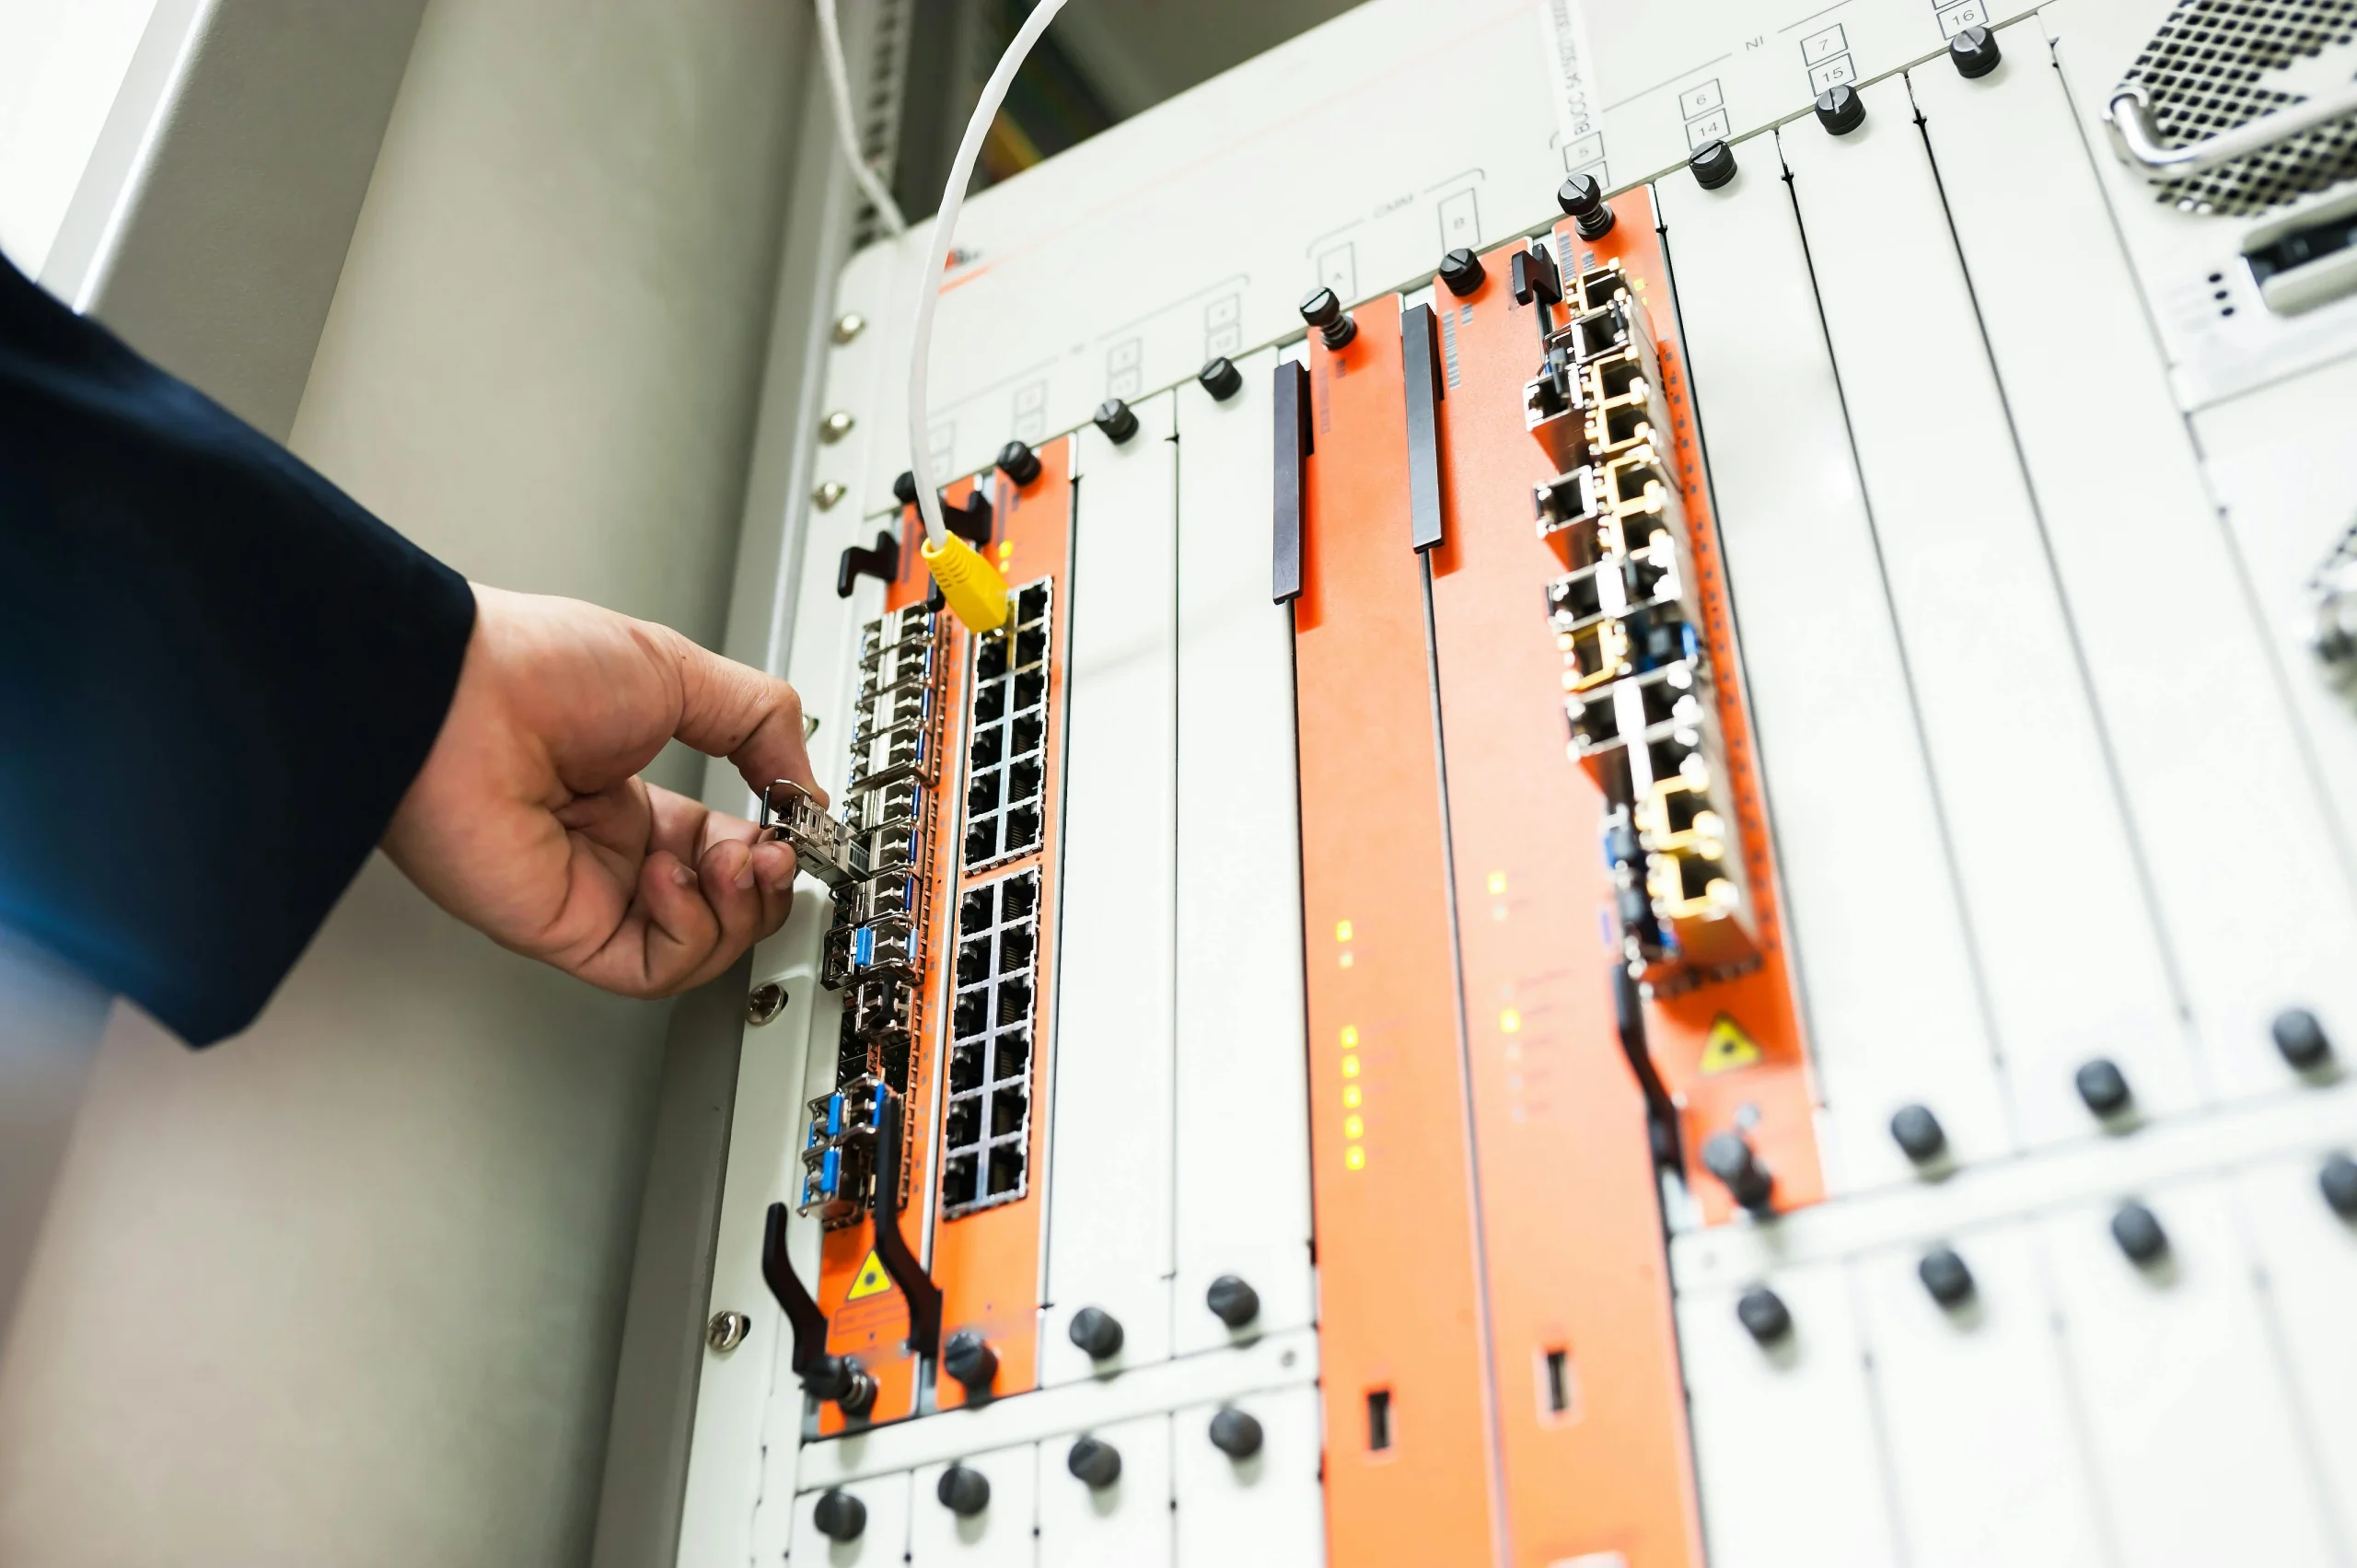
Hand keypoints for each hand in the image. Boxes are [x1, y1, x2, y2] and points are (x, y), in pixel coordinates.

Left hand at [384, 584, 822, 996]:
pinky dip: (689, 931)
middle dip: (768, 883)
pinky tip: (672, 874)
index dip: (770, 843)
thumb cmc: (530, 667)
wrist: (454, 693)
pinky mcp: (566, 930)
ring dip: (739, 909)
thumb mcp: (678, 669)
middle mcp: (609, 850)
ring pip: (698, 948)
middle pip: (722, 906)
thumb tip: (806, 786)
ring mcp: (588, 892)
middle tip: (777, 849)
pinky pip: (653, 967)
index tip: (799, 825)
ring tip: (734, 859)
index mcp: (630, 792)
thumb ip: (760, 721)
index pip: (724, 847)